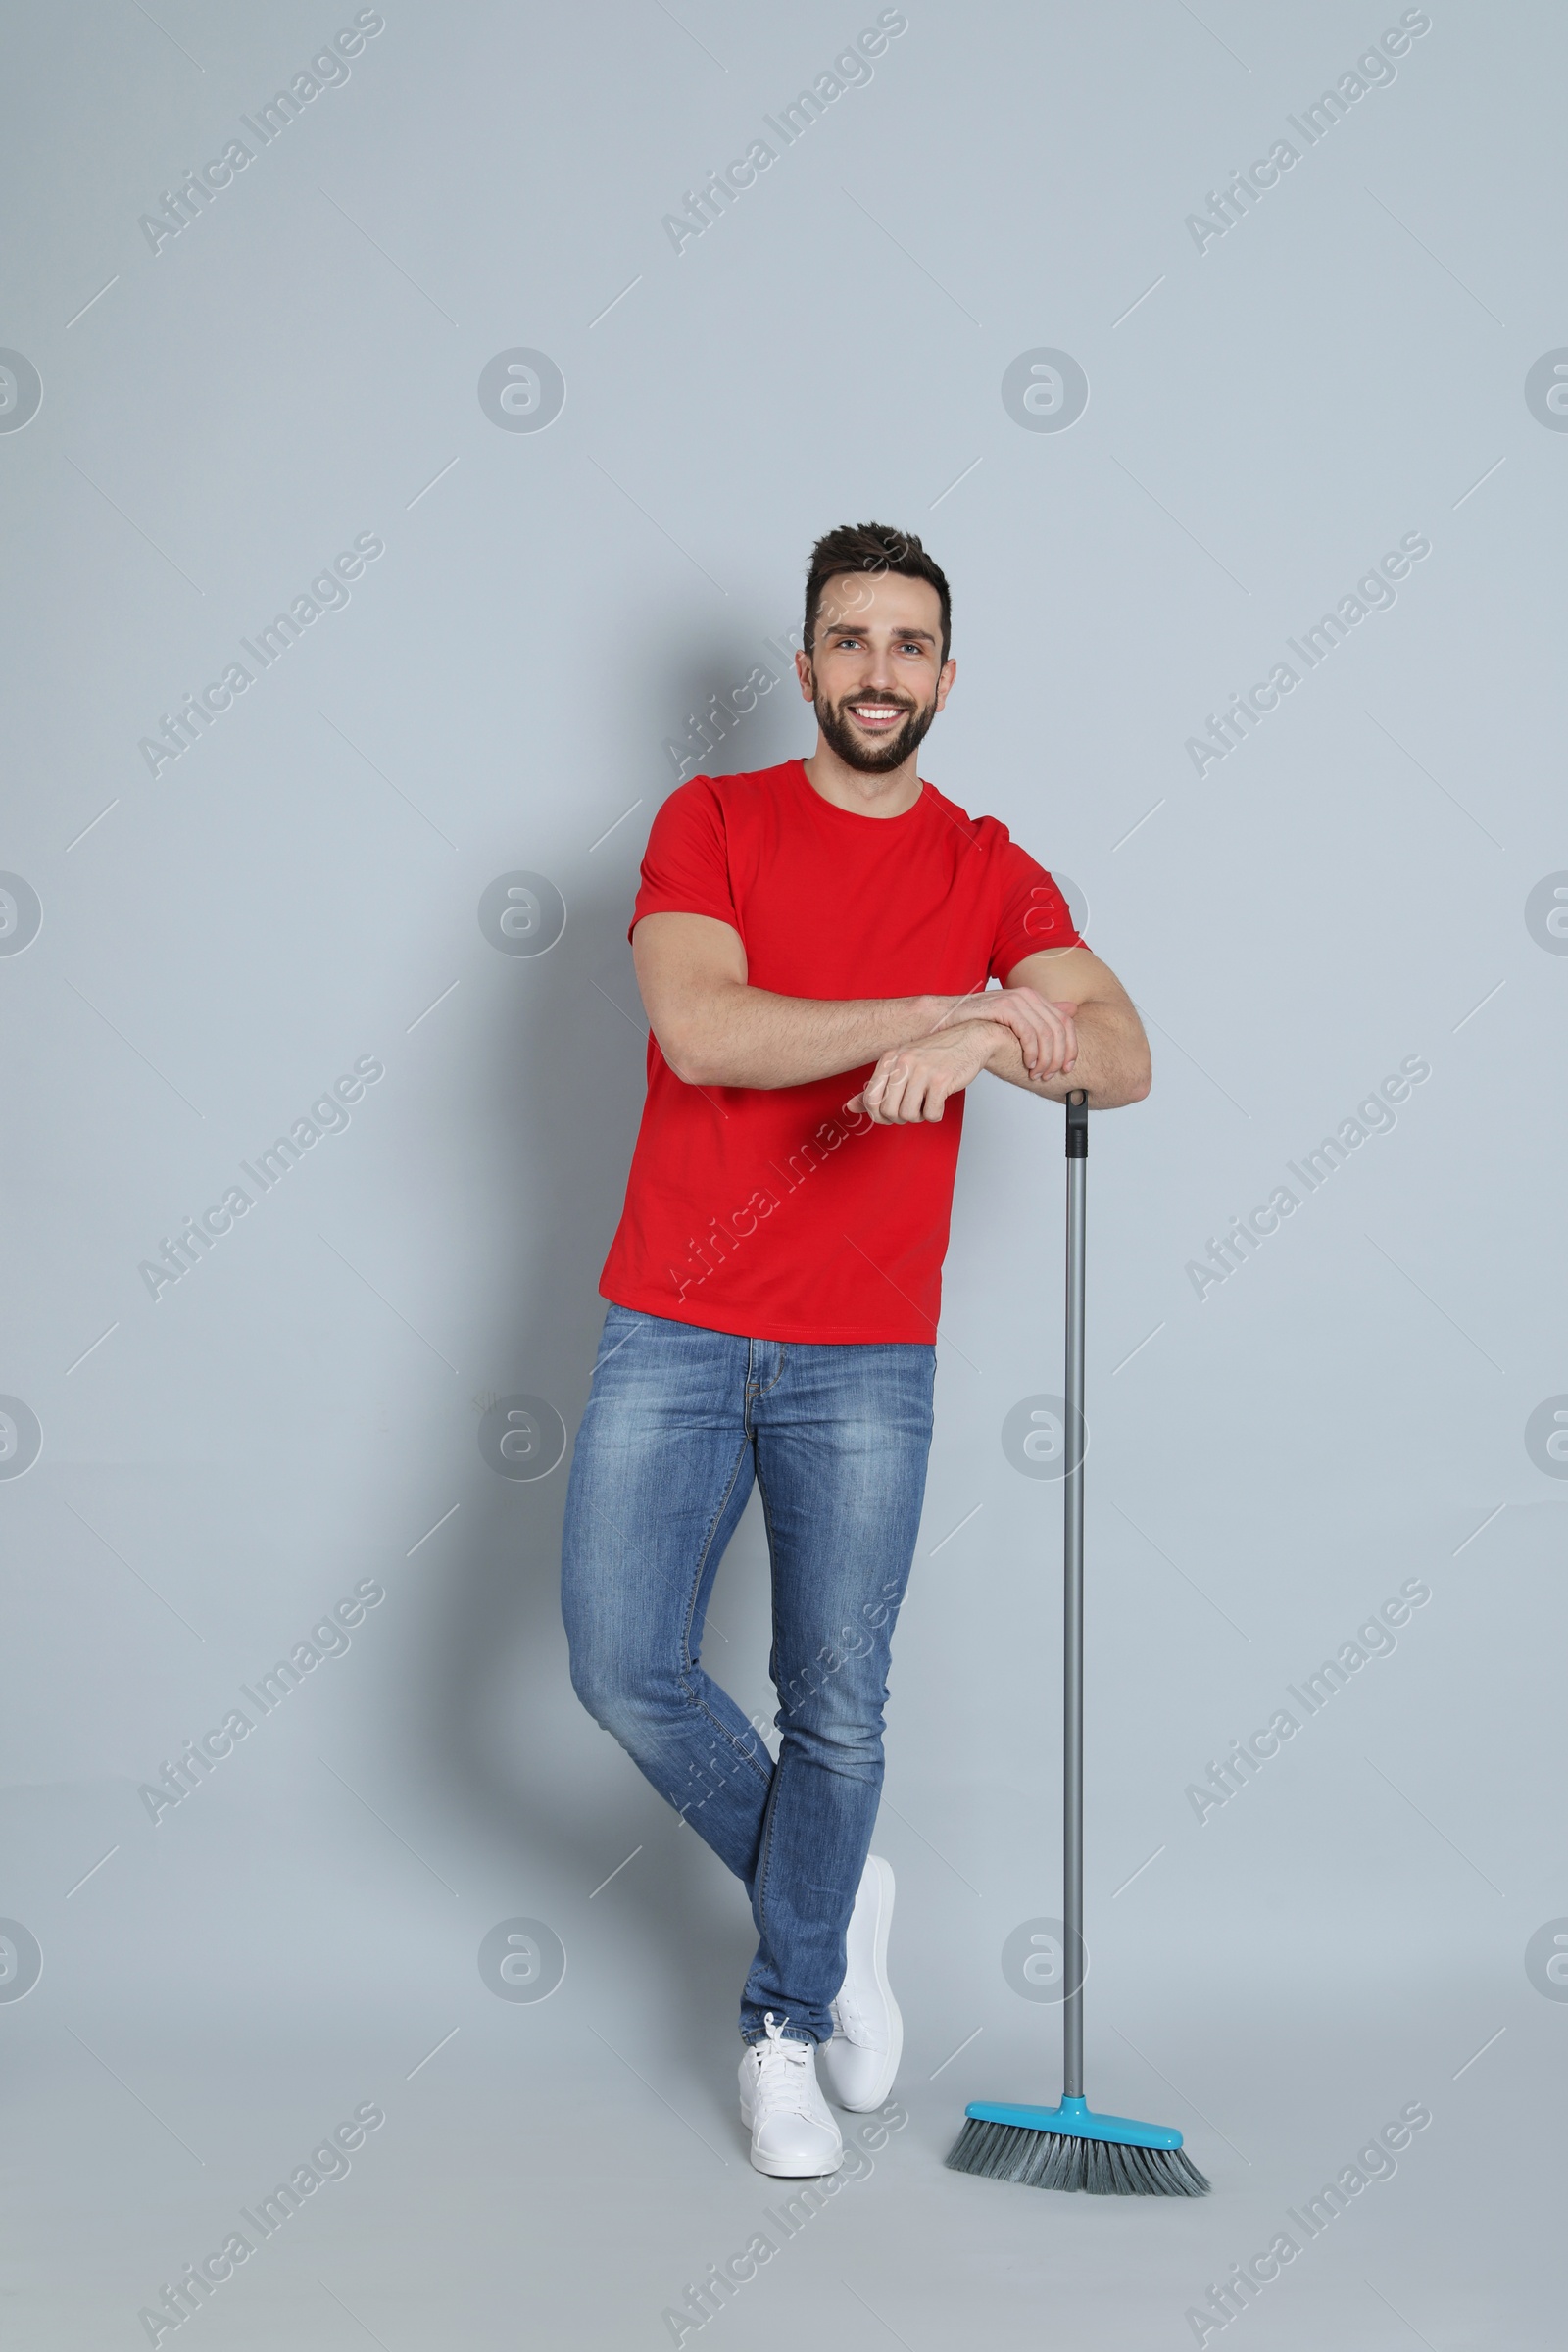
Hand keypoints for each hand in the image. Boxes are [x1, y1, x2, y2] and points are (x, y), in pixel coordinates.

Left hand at [847, 1020, 1006, 1124]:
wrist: (971, 1038)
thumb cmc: (935, 1055)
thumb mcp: (902, 1065)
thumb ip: (877, 1087)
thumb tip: (850, 1107)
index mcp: (889, 1059)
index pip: (870, 1099)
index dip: (879, 1115)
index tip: (891, 1114)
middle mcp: (902, 1062)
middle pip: (888, 1111)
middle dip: (899, 1118)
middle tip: (912, 1111)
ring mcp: (921, 1070)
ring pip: (908, 1114)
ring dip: (918, 1117)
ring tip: (926, 1105)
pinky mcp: (941, 1080)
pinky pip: (930, 1113)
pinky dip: (935, 1115)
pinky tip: (939, 1103)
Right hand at [928, 984, 1076, 1078]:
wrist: (948, 1019)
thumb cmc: (979, 1022)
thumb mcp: (1014, 1022)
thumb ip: (1040, 1018)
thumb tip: (1072, 1010)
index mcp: (1034, 998)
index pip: (1066, 1022)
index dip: (1071, 1048)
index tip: (1068, 1068)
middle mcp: (1028, 995)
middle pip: (1059, 1029)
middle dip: (1058, 1057)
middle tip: (1050, 1075)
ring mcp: (1016, 999)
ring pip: (1045, 1033)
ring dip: (1045, 1059)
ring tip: (1037, 1074)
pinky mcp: (1004, 1008)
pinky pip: (1028, 1032)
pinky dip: (1031, 1052)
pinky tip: (1027, 1064)